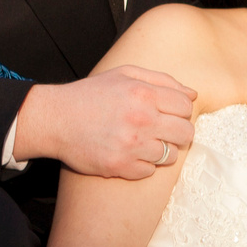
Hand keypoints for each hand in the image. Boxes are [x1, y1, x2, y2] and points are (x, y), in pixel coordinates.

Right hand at [15, 67, 197, 178]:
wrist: (55, 119)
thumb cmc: (90, 95)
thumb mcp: (124, 75)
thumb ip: (161, 80)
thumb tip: (192, 95)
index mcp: (144, 93)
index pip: (186, 107)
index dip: (180, 111)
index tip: (168, 114)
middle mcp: (141, 119)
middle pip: (186, 133)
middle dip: (179, 133)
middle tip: (164, 132)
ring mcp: (131, 145)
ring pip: (171, 155)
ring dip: (161, 150)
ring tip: (143, 143)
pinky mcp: (119, 166)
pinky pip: (149, 171)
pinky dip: (143, 165)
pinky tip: (129, 154)